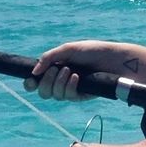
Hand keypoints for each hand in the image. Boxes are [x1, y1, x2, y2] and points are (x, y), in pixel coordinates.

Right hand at [25, 40, 145, 101]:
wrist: (115, 60)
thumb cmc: (94, 51)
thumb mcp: (69, 49)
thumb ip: (49, 57)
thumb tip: (34, 72)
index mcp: (56, 68)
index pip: (38, 80)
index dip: (31, 83)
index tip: (30, 81)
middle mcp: (62, 80)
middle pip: (43, 91)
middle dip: (46, 82)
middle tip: (56, 70)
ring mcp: (72, 89)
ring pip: (54, 95)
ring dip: (59, 82)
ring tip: (71, 71)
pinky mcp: (82, 96)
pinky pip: (68, 97)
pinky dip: (70, 86)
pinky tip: (77, 78)